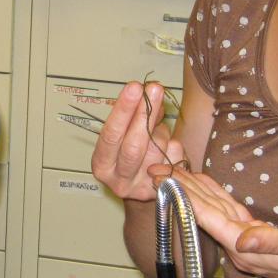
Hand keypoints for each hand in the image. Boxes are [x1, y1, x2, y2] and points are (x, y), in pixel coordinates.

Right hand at [92, 81, 184, 201]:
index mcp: (102, 165)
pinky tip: (165, 146)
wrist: (141, 189)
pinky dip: (172, 142)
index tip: (134, 87)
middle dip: (146, 114)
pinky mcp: (165, 187)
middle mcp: (119, 180)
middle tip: (155, 88)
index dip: (123, 110)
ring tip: (156, 127)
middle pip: (134, 146)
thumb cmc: (127, 157)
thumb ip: (132, 119)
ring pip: (158, 148)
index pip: (111, 135)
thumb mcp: (121, 139)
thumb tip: (150, 93)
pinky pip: (175, 154)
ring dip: (160, 129)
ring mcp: (143, 187)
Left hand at [168, 169, 277, 277]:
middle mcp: (240, 246)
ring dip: (193, 190)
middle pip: (203, 212)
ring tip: (172, 171)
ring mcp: (247, 242)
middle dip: (179, 190)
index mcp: (245, 249)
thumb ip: (270, 243)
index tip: (163, 180)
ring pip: (214, 210)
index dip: (184, 197)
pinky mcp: (256, 236)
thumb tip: (241, 240)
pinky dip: (214, 195)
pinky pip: (228, 211)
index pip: (206, 218)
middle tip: (155, 168)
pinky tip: (204, 184)